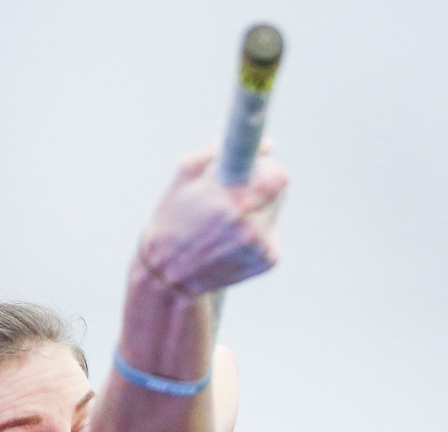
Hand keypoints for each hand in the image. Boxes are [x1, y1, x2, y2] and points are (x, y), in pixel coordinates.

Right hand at [141, 141, 287, 295]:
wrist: (168, 272)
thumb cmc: (174, 216)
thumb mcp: (186, 173)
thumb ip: (221, 149)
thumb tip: (266, 144)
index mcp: (232, 200)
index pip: (278, 174)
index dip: (266, 168)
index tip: (255, 169)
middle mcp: (250, 226)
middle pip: (280, 190)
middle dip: (261, 186)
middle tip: (234, 196)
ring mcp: (261, 247)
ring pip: (275, 211)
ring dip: (259, 210)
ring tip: (227, 222)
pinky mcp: (268, 261)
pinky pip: (272, 233)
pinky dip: (258, 233)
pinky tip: (232, 240)